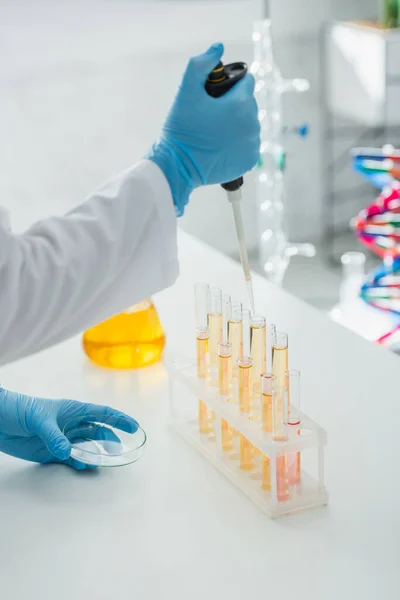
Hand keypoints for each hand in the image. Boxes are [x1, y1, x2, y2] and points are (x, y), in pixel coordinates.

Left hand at [0, 387, 138, 469]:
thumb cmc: (19, 409)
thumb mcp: (39, 420)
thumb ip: (54, 436)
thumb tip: (67, 453)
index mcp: (72, 410)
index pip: (101, 413)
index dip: (118, 419)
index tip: (133, 427)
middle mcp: (70, 424)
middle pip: (97, 431)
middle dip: (110, 439)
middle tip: (120, 451)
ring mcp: (62, 438)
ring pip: (85, 446)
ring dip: (95, 453)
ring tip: (102, 462)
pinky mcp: (51, 451)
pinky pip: (70, 458)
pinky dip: (78, 463)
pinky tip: (84, 467)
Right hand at [148, 43, 259, 215]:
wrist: (178, 166)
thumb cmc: (181, 130)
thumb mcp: (186, 92)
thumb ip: (200, 65)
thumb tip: (217, 48)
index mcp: (241, 105)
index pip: (247, 82)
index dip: (232, 85)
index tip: (217, 95)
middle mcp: (252, 124)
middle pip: (249, 104)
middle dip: (234, 105)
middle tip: (212, 115)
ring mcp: (252, 144)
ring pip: (249, 125)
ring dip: (237, 124)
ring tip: (215, 131)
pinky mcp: (249, 160)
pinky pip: (248, 145)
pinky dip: (238, 143)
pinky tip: (222, 145)